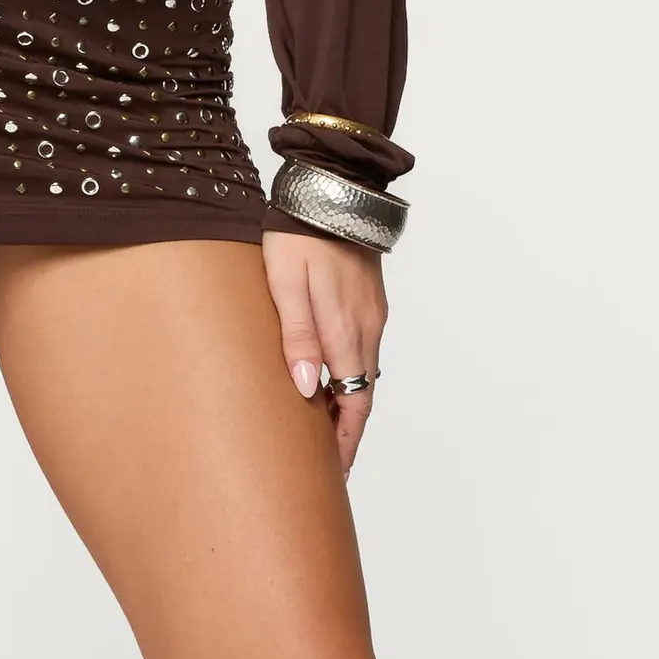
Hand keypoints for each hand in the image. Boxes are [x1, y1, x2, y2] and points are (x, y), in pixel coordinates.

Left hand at [262, 226, 387, 479]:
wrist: (332, 186)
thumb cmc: (299, 232)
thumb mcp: (286, 283)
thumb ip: (297, 334)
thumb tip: (305, 387)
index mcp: (345, 329)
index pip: (353, 401)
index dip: (345, 440)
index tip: (334, 472)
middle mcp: (367, 327)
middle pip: (362, 393)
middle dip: (348, 432)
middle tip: (329, 466)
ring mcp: (373, 313)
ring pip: (364, 371)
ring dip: (350, 404)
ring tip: (326, 431)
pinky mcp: (370, 299)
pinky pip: (364, 348)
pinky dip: (351, 374)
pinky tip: (332, 379)